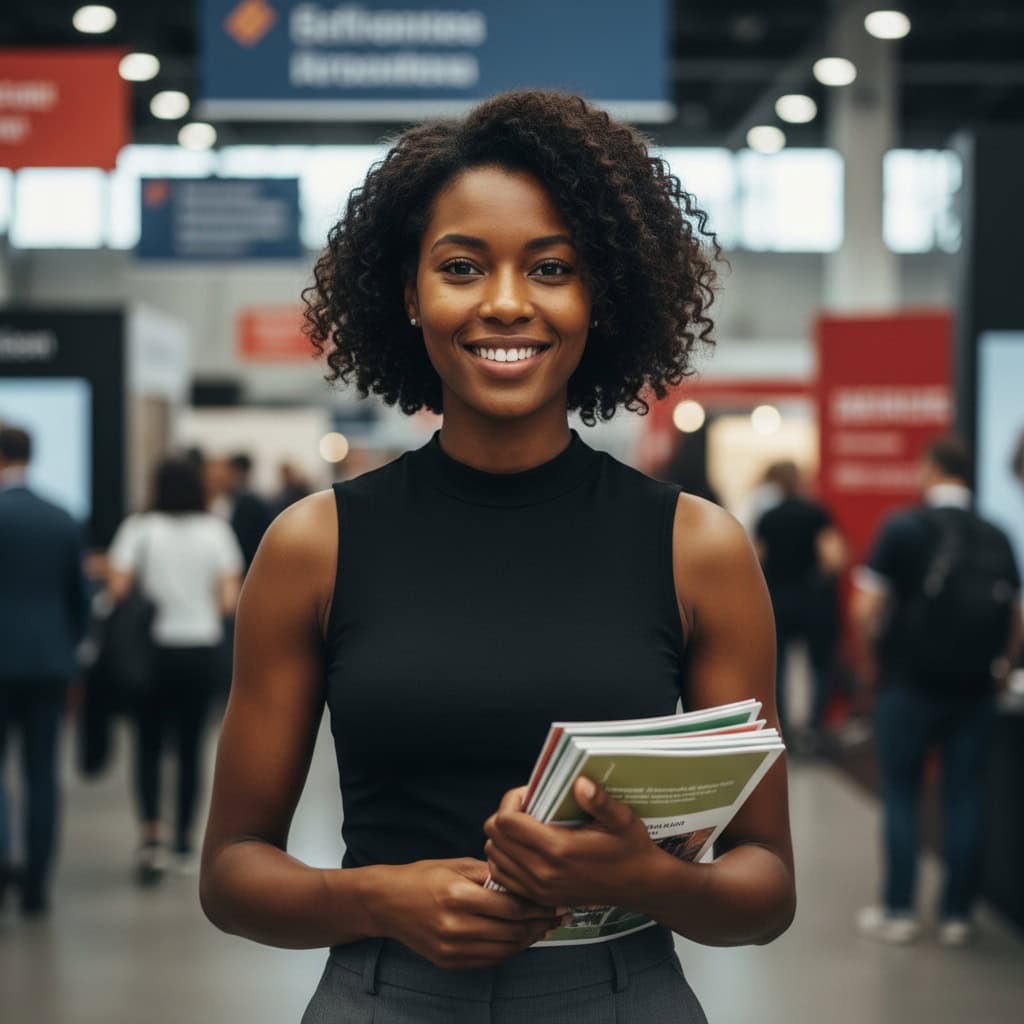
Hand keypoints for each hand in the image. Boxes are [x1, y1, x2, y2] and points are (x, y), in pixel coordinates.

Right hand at [372, 857, 565, 969]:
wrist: (387, 902)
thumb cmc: (424, 876)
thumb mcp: (457, 865)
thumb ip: (491, 874)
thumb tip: (524, 881)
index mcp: (458, 896)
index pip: (510, 907)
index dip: (537, 906)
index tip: (554, 901)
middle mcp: (455, 926)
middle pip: (510, 931)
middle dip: (538, 924)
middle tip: (558, 916)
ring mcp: (451, 948)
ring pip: (503, 950)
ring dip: (527, 940)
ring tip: (544, 928)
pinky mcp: (449, 962)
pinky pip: (488, 960)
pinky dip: (508, 950)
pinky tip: (519, 939)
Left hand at [483, 778, 658, 908]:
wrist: (640, 886)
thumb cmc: (630, 848)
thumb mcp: (622, 819)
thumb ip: (599, 801)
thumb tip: (579, 782)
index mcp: (558, 849)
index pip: (506, 821)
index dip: (512, 800)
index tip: (530, 793)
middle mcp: (542, 872)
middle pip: (494, 837)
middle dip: (505, 815)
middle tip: (527, 807)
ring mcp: (538, 889)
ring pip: (494, 857)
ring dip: (503, 837)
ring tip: (524, 826)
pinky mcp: (539, 898)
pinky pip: (502, 876)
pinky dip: (505, 858)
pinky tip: (524, 846)